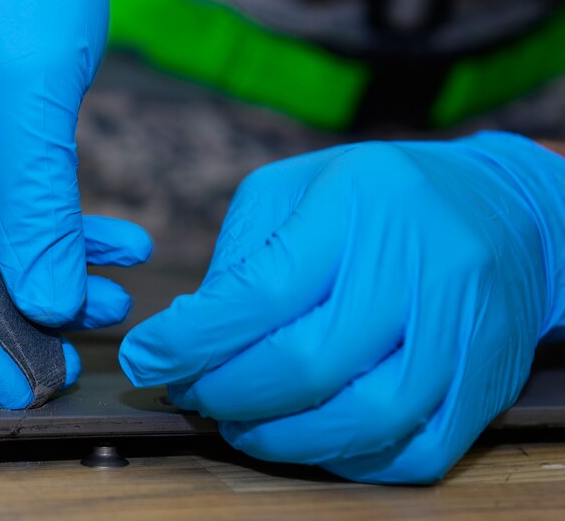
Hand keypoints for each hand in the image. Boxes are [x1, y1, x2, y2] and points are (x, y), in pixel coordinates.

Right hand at [0, 0, 150, 408]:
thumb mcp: (27, 105)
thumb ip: (35, 212)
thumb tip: (48, 302)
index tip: (20, 380)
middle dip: (8, 316)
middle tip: (70, 350)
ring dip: (47, 276)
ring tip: (113, 295)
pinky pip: (10, 208)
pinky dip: (60, 231)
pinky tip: (117, 240)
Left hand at [120, 132, 564, 483]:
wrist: (504, 213)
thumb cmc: (379, 197)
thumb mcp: (296, 189)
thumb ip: (240, 257)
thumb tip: (189, 333)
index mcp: (357, 206)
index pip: (261, 292)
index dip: (190, 341)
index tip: (145, 359)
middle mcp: (416, 269)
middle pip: (306, 365)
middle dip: (225, 393)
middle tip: (191, 393)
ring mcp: (460, 333)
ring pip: (361, 420)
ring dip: (279, 439)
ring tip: (237, 423)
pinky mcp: (484, 383)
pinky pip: (410, 450)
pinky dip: (342, 459)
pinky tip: (304, 436)